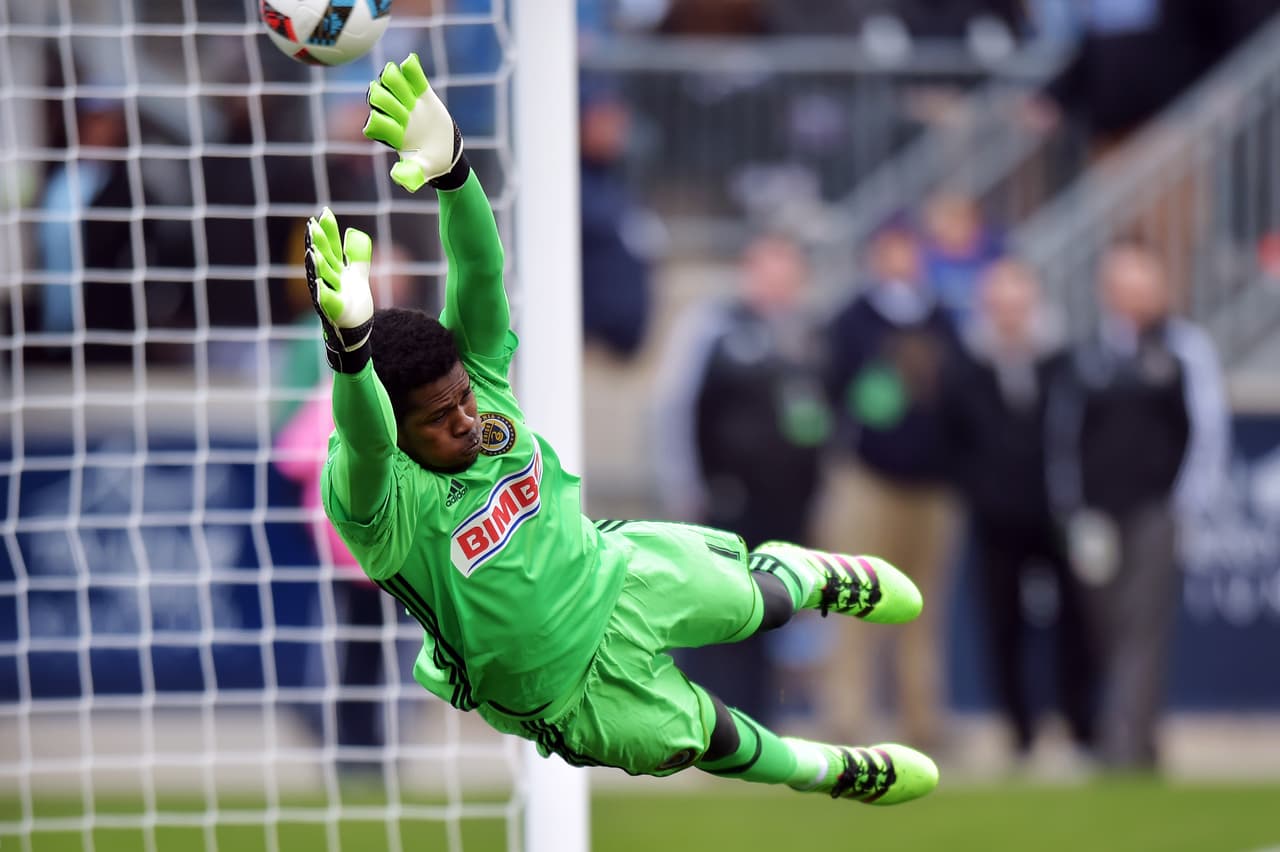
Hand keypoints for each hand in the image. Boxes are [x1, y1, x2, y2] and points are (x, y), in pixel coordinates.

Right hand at [304, 207, 373, 372]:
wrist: (354, 331)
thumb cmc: (352, 303)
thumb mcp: (357, 275)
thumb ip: (356, 255)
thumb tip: (353, 232)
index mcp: (334, 269)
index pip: (329, 245)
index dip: (327, 230)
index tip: (324, 212)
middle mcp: (328, 280)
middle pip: (322, 258)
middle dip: (317, 242)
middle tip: (312, 225)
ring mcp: (330, 295)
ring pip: (322, 277)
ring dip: (316, 264)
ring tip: (313, 251)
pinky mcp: (335, 311)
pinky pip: (327, 302)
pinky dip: (322, 294)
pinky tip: (318, 286)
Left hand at [363, 53, 465, 192]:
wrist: (447, 153)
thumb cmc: (431, 164)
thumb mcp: (422, 171)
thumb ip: (411, 174)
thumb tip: (398, 178)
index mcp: (393, 134)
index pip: (377, 125)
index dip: (377, 122)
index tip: (379, 123)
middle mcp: (396, 116)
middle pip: (381, 101)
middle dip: (382, 98)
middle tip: (385, 97)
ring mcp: (409, 103)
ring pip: (394, 85)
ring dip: (392, 79)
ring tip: (393, 72)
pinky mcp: (423, 94)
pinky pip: (415, 78)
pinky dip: (412, 70)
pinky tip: (409, 62)